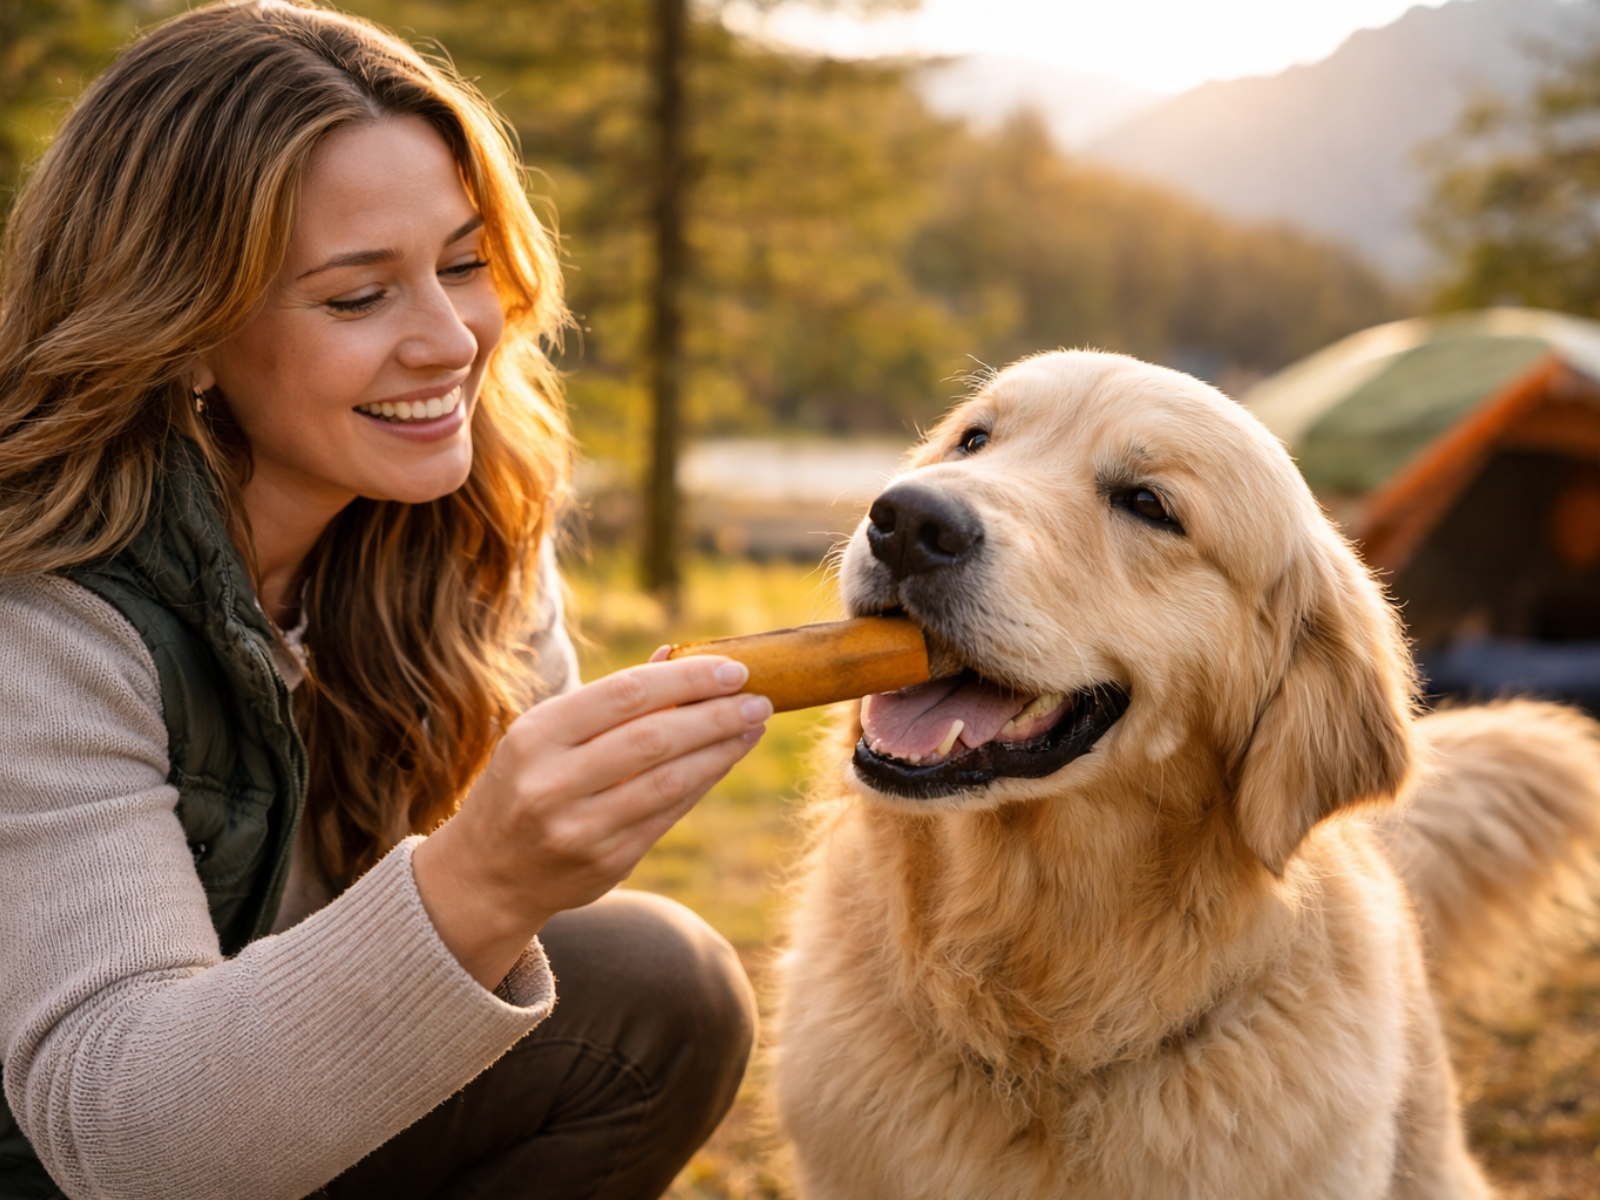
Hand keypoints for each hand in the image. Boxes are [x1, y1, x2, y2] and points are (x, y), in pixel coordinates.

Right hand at [412, 655, 768, 988]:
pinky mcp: (607, 863)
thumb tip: (675, 656)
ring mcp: (580, 828)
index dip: (686, 679)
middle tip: (759, 698)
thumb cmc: (525, 784)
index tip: (733, 669)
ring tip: (753, 726)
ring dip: (721, 750)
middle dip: (716, 714)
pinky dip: (703, 782)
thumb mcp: (546, 735)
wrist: (486, 876)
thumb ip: (608, 701)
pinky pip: (669, 814)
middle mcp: (554, 783)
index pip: (625, 694)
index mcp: (536, 736)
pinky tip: (725, 760)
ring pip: (669, 780)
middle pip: (654, 738)